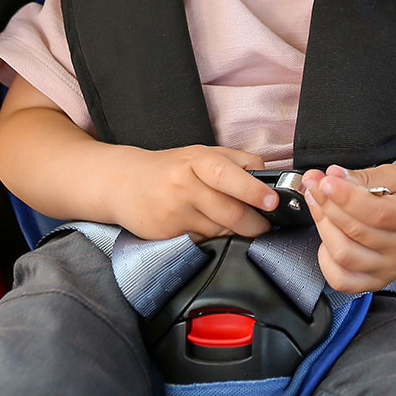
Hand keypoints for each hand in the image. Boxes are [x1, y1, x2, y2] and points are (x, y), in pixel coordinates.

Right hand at [116, 145, 277, 240]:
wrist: (123, 183)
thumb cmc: (172, 168)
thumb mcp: (204, 154)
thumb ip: (239, 163)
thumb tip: (270, 180)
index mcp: (198, 160)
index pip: (228, 176)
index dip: (253, 190)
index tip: (272, 202)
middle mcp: (184, 185)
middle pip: (230, 213)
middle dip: (255, 224)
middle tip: (265, 225)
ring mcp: (174, 212)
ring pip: (220, 231)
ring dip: (235, 232)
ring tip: (234, 224)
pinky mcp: (167, 235)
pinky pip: (203, 242)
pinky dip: (213, 239)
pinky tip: (206, 227)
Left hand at [302, 164, 395, 293]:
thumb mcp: (394, 175)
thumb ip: (363, 176)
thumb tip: (333, 176)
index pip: (377, 213)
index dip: (345, 198)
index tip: (326, 182)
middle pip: (355, 232)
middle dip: (327, 205)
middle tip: (314, 184)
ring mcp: (391, 268)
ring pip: (344, 255)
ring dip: (323, 226)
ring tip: (318, 205)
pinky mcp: (376, 281)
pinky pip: (341, 279)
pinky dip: (325, 258)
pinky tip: (328, 236)